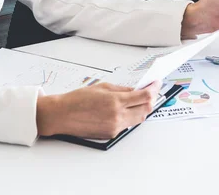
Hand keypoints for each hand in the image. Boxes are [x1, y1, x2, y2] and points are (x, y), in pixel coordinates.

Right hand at [36, 81, 160, 138]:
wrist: (62, 115)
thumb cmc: (77, 99)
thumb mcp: (103, 87)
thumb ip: (123, 89)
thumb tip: (137, 90)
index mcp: (116, 101)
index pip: (144, 96)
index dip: (154, 89)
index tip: (156, 83)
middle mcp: (117, 116)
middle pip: (146, 109)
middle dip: (152, 99)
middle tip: (151, 91)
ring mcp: (115, 127)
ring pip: (139, 119)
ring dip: (143, 109)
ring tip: (140, 100)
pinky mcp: (111, 134)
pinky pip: (127, 125)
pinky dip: (131, 117)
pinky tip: (127, 110)